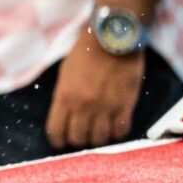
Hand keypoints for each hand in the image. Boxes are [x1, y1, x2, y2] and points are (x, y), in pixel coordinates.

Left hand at [46, 30, 144, 148]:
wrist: (111, 40)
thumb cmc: (85, 54)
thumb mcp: (65, 74)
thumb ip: (64, 97)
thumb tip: (65, 116)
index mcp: (64, 96)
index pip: (56, 130)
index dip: (58, 141)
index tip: (61, 142)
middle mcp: (83, 106)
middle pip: (79, 139)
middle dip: (79, 141)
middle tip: (83, 136)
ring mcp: (105, 107)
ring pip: (100, 139)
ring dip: (99, 139)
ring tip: (99, 131)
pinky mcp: (125, 106)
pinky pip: (121, 132)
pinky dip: (117, 132)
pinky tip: (115, 126)